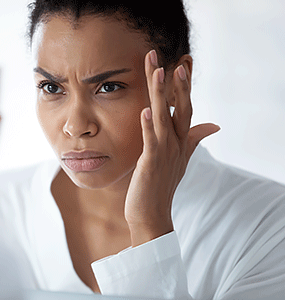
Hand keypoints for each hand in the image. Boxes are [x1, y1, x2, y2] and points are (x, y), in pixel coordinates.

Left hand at [124, 50, 219, 246]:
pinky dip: (149, 126)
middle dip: (177, 83)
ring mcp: (165, 153)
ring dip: (161, 95)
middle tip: (175, 59)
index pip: (186, 108)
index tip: (182, 63)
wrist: (151, 214)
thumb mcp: (180, 159)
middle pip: (179, 108)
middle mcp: (176, 144)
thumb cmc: (161, 184)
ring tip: (158, 71)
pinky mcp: (151, 163)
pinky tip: (146, 111)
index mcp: (181, 141)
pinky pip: (151, 141)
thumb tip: (214, 125)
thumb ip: (194, 139)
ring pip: (164, 118)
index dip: (185, 86)